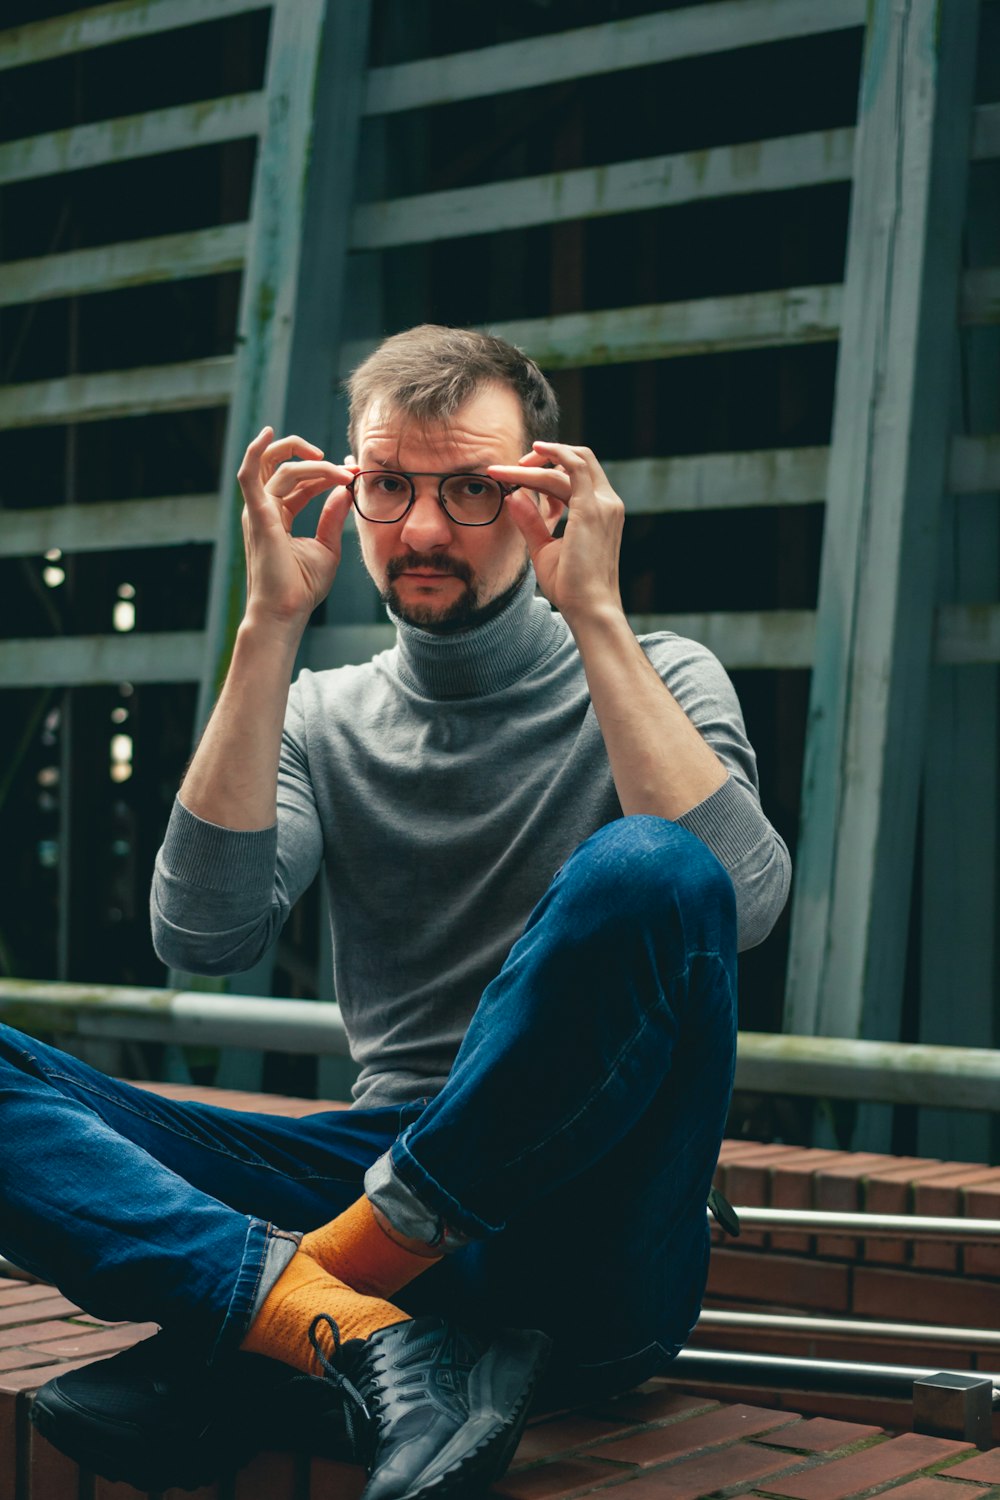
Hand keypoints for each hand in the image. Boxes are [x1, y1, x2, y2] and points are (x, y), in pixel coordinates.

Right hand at [237, 427, 353, 629]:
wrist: (287, 612)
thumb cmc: (303, 588)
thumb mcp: (327, 547)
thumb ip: (333, 516)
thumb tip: (345, 491)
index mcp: (278, 516)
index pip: (301, 482)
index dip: (327, 473)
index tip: (354, 473)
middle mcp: (264, 509)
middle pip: (284, 466)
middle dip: (315, 459)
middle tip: (345, 466)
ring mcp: (257, 511)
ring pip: (281, 469)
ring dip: (315, 466)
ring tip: (342, 473)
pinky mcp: (256, 515)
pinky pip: (249, 474)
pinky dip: (255, 451)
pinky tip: (268, 433)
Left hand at [489, 442, 624, 625]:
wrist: (589, 607)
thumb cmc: (570, 585)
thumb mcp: (544, 548)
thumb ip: (531, 521)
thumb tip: (512, 497)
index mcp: (601, 512)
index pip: (578, 476)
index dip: (548, 470)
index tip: (519, 475)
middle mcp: (607, 503)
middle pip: (580, 460)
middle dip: (547, 456)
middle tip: (515, 465)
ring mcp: (603, 504)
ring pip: (572, 462)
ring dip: (540, 460)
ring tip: (510, 467)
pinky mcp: (592, 508)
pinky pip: (573, 468)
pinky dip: (552, 456)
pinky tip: (528, 459)